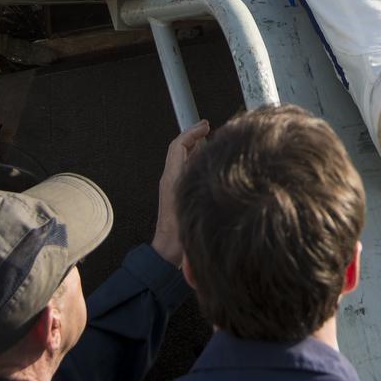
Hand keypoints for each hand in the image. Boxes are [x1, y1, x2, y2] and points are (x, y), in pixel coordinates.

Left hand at [151, 118, 209, 265]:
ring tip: (211, 143)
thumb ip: (198, 179)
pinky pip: (186, 171)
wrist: (168, 254)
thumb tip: (210, 158)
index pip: (178, 145)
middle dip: (194, 137)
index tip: (205, 126)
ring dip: (195, 149)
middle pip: (180, 150)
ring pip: (183, 160)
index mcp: (172, 177)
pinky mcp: (177, 196)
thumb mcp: (190, 201)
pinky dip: (196, 162)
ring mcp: (173, 187)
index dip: (192, 132)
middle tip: (208, 129)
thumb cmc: (179, 233)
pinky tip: (209, 166)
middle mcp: (171, 179)